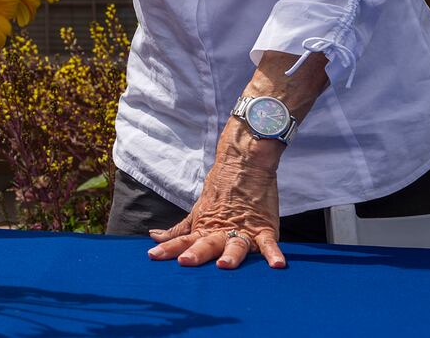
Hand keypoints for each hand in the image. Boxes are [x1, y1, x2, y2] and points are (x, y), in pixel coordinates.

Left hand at [147, 130, 285, 269]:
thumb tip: (155, 237)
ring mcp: (243, 229)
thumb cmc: (221, 190)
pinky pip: (269, 243)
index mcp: (205, 227)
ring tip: (224, 265)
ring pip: (235, 245)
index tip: (152, 255)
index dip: (168, 248)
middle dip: (195, 253)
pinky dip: (273, 253)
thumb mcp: (198, 210)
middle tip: (185, 261)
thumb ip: (180, 229)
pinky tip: (277, 264)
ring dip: (230, 256)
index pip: (183, 240)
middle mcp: (221, 230)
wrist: (244, 163)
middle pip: (207, 244)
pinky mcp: (264, 228)